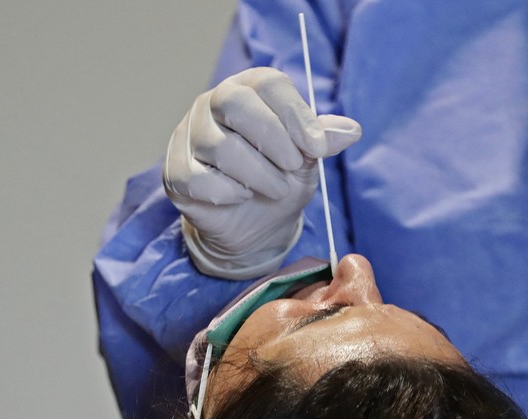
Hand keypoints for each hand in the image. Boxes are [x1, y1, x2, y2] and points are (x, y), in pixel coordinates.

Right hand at [163, 67, 361, 278]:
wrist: (254, 225)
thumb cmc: (280, 180)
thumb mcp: (307, 160)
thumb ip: (322, 141)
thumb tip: (351, 131)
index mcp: (249, 89)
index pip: (268, 83)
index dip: (296, 114)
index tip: (319, 148)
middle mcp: (213, 104)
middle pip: (235, 103)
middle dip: (273, 139)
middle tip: (293, 166)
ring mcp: (189, 135)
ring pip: (220, 146)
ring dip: (259, 175)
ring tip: (275, 189)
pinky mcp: (176, 172)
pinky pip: (199, 179)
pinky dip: (229, 193)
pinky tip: (241, 197)